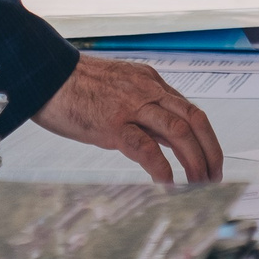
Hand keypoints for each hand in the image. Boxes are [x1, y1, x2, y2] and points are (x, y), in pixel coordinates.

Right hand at [33, 54, 223, 182]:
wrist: (44, 74)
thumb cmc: (73, 84)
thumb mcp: (117, 88)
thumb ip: (141, 106)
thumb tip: (159, 135)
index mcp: (149, 82)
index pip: (190, 109)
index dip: (206, 137)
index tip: (210, 158)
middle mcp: (147, 90)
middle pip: (194, 119)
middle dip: (210, 150)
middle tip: (214, 176)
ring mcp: (131, 106)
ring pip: (178, 131)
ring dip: (195, 161)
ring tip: (199, 184)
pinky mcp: (113, 124)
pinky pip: (147, 148)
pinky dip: (162, 169)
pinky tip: (168, 185)